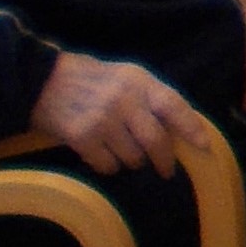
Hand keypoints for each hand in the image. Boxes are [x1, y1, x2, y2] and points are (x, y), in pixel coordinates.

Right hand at [33, 50, 214, 174]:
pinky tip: (99, 153)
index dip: (192, 128)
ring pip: (133, 157)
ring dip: (131, 160)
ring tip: (119, 149)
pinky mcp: (83, 137)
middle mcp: (124, 99)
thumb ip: (150, 97)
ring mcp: (103, 119)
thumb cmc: (90, 80)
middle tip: (166, 170)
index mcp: (138, 80)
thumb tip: (183, 128)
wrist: (41, 81)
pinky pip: (108, 165)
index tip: (204, 146)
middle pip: (157, 141)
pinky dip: (108, 165)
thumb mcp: (124, 76)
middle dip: (164, 160)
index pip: (174, 105)